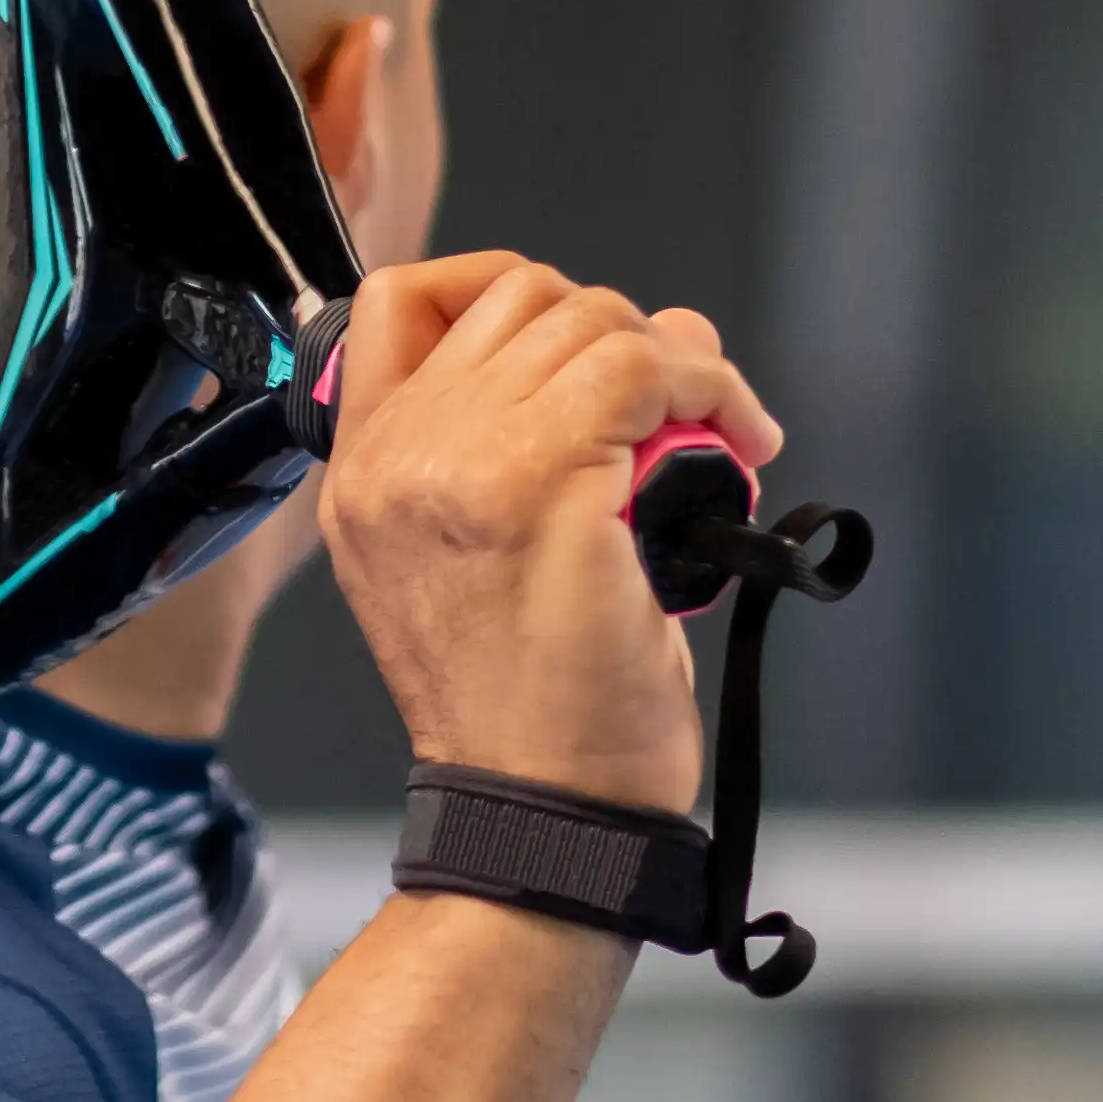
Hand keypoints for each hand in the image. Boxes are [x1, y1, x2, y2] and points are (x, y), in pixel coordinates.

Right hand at [315, 255, 779, 816]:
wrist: (541, 815)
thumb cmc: (531, 712)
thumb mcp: (479, 565)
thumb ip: (520, 447)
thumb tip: (650, 340)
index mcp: (363, 475)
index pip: (396, 302)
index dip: (495, 286)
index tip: (575, 338)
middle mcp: (396, 458)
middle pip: (520, 296)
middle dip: (617, 332)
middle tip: (678, 408)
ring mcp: (460, 464)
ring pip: (591, 321)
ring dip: (678, 361)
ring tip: (719, 430)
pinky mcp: (543, 483)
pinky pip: (645, 368)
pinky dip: (711, 386)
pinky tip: (738, 438)